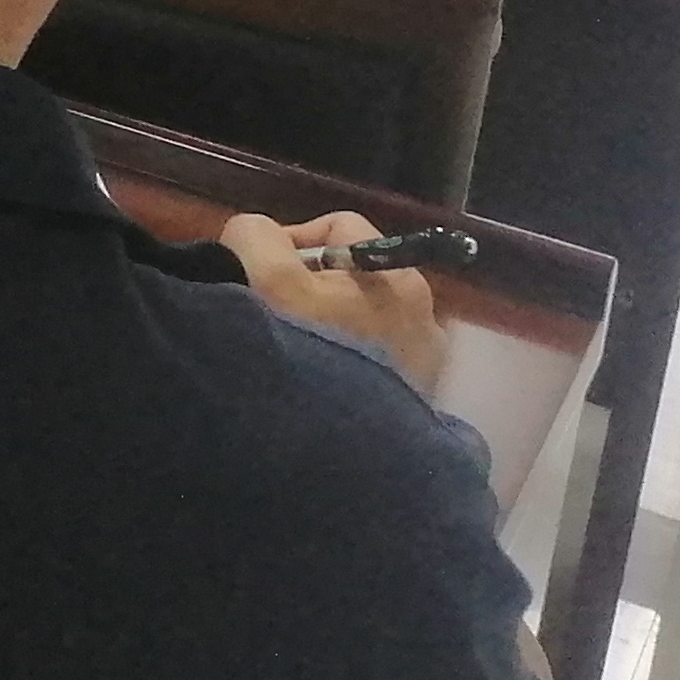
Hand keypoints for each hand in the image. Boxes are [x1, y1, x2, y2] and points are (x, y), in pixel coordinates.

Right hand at [221, 210, 447, 397]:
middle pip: (352, 275)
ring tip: (298, 355)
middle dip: (310, 288)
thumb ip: (255, 236)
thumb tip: (255, 234)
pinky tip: (324, 385)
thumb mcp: (267, 279)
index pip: (337, 227)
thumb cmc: (310, 352)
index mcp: (396, 274)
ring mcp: (424, 360)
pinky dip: (348, 363)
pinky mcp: (419, 399)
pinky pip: (375, 360)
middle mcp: (424, 312)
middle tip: (275, 317)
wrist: (347, 452)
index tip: (259, 275)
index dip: (290, 241)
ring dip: (329, 326)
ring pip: (363, 319)